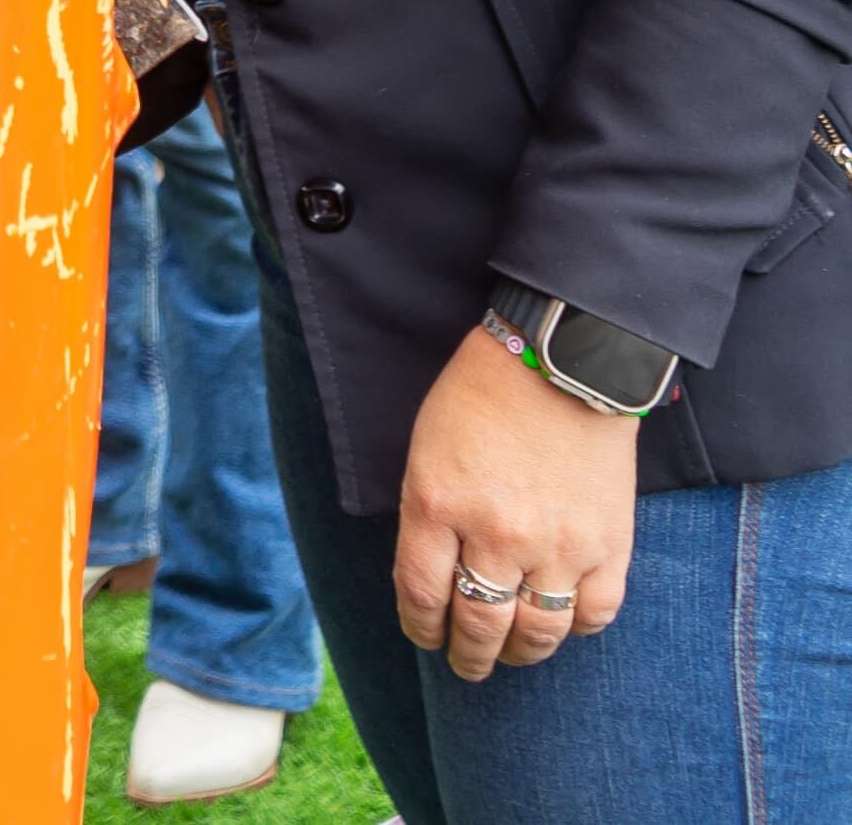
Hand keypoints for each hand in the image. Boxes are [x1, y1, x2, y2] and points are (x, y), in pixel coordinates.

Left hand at [391, 320, 638, 677]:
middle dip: (468, 655)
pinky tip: (564, 622)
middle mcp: (496, 534)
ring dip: (521, 653)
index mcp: (437, 505)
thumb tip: (434, 578)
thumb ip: (427, 517)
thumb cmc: (481, 398)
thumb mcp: (426, 451)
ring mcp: (557, 544)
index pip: (422, 595)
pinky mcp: (609, 545)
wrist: (563, 363)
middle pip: (479, 624)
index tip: (425, 637)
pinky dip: (579, 627)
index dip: (421, 628)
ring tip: (512, 656)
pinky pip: (595, 612)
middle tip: (467, 666)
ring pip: (539, 631)